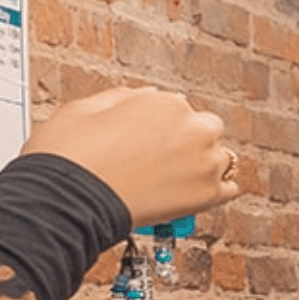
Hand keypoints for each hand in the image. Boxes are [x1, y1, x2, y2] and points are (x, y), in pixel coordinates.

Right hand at [21, 86, 239, 225]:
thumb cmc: (70, 156)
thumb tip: (143, 98)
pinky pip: (230, 190)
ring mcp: (205, 163)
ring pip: (220, 159)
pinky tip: (198, 194)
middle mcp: (194, 128)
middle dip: (187, 142)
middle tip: (161, 160)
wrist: (68, 200)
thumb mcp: (85, 107)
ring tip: (172, 181)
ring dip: (202, 166)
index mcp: (168, 102)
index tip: (151, 141)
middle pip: (205, 131)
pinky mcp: (208, 196)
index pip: (179, 110)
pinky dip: (217, 191)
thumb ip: (124, 99)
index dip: (162, 127)